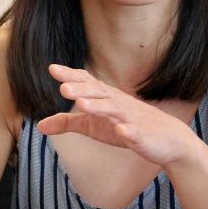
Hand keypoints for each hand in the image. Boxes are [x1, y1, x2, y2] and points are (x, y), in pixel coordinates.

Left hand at [35, 63, 194, 165]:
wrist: (168, 140)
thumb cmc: (126, 127)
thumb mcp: (92, 126)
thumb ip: (67, 123)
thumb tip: (39, 126)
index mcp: (105, 99)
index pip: (87, 84)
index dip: (71, 76)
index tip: (52, 68)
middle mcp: (118, 104)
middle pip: (99, 94)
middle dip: (81, 89)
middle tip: (63, 87)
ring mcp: (131, 120)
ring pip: (114, 111)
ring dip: (99, 107)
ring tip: (81, 104)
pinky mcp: (143, 137)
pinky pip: (135, 134)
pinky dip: (129, 132)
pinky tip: (121, 131)